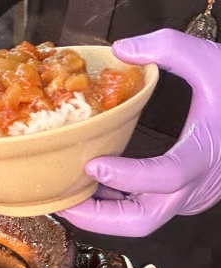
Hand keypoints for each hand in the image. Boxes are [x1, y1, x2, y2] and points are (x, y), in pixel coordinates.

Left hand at [57, 29, 220, 236]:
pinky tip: (88, 183)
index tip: (92, 164)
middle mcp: (197, 184)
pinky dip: (115, 202)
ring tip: (64, 193)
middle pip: (144, 220)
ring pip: (141, 219)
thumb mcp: (211, 59)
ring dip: (101, 212)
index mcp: (205, 153)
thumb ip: (170, 47)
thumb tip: (122, 49)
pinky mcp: (183, 195)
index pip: (167, 176)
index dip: (127, 176)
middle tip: (61, 200)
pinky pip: (145, 207)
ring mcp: (190, 194)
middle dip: (97, 217)